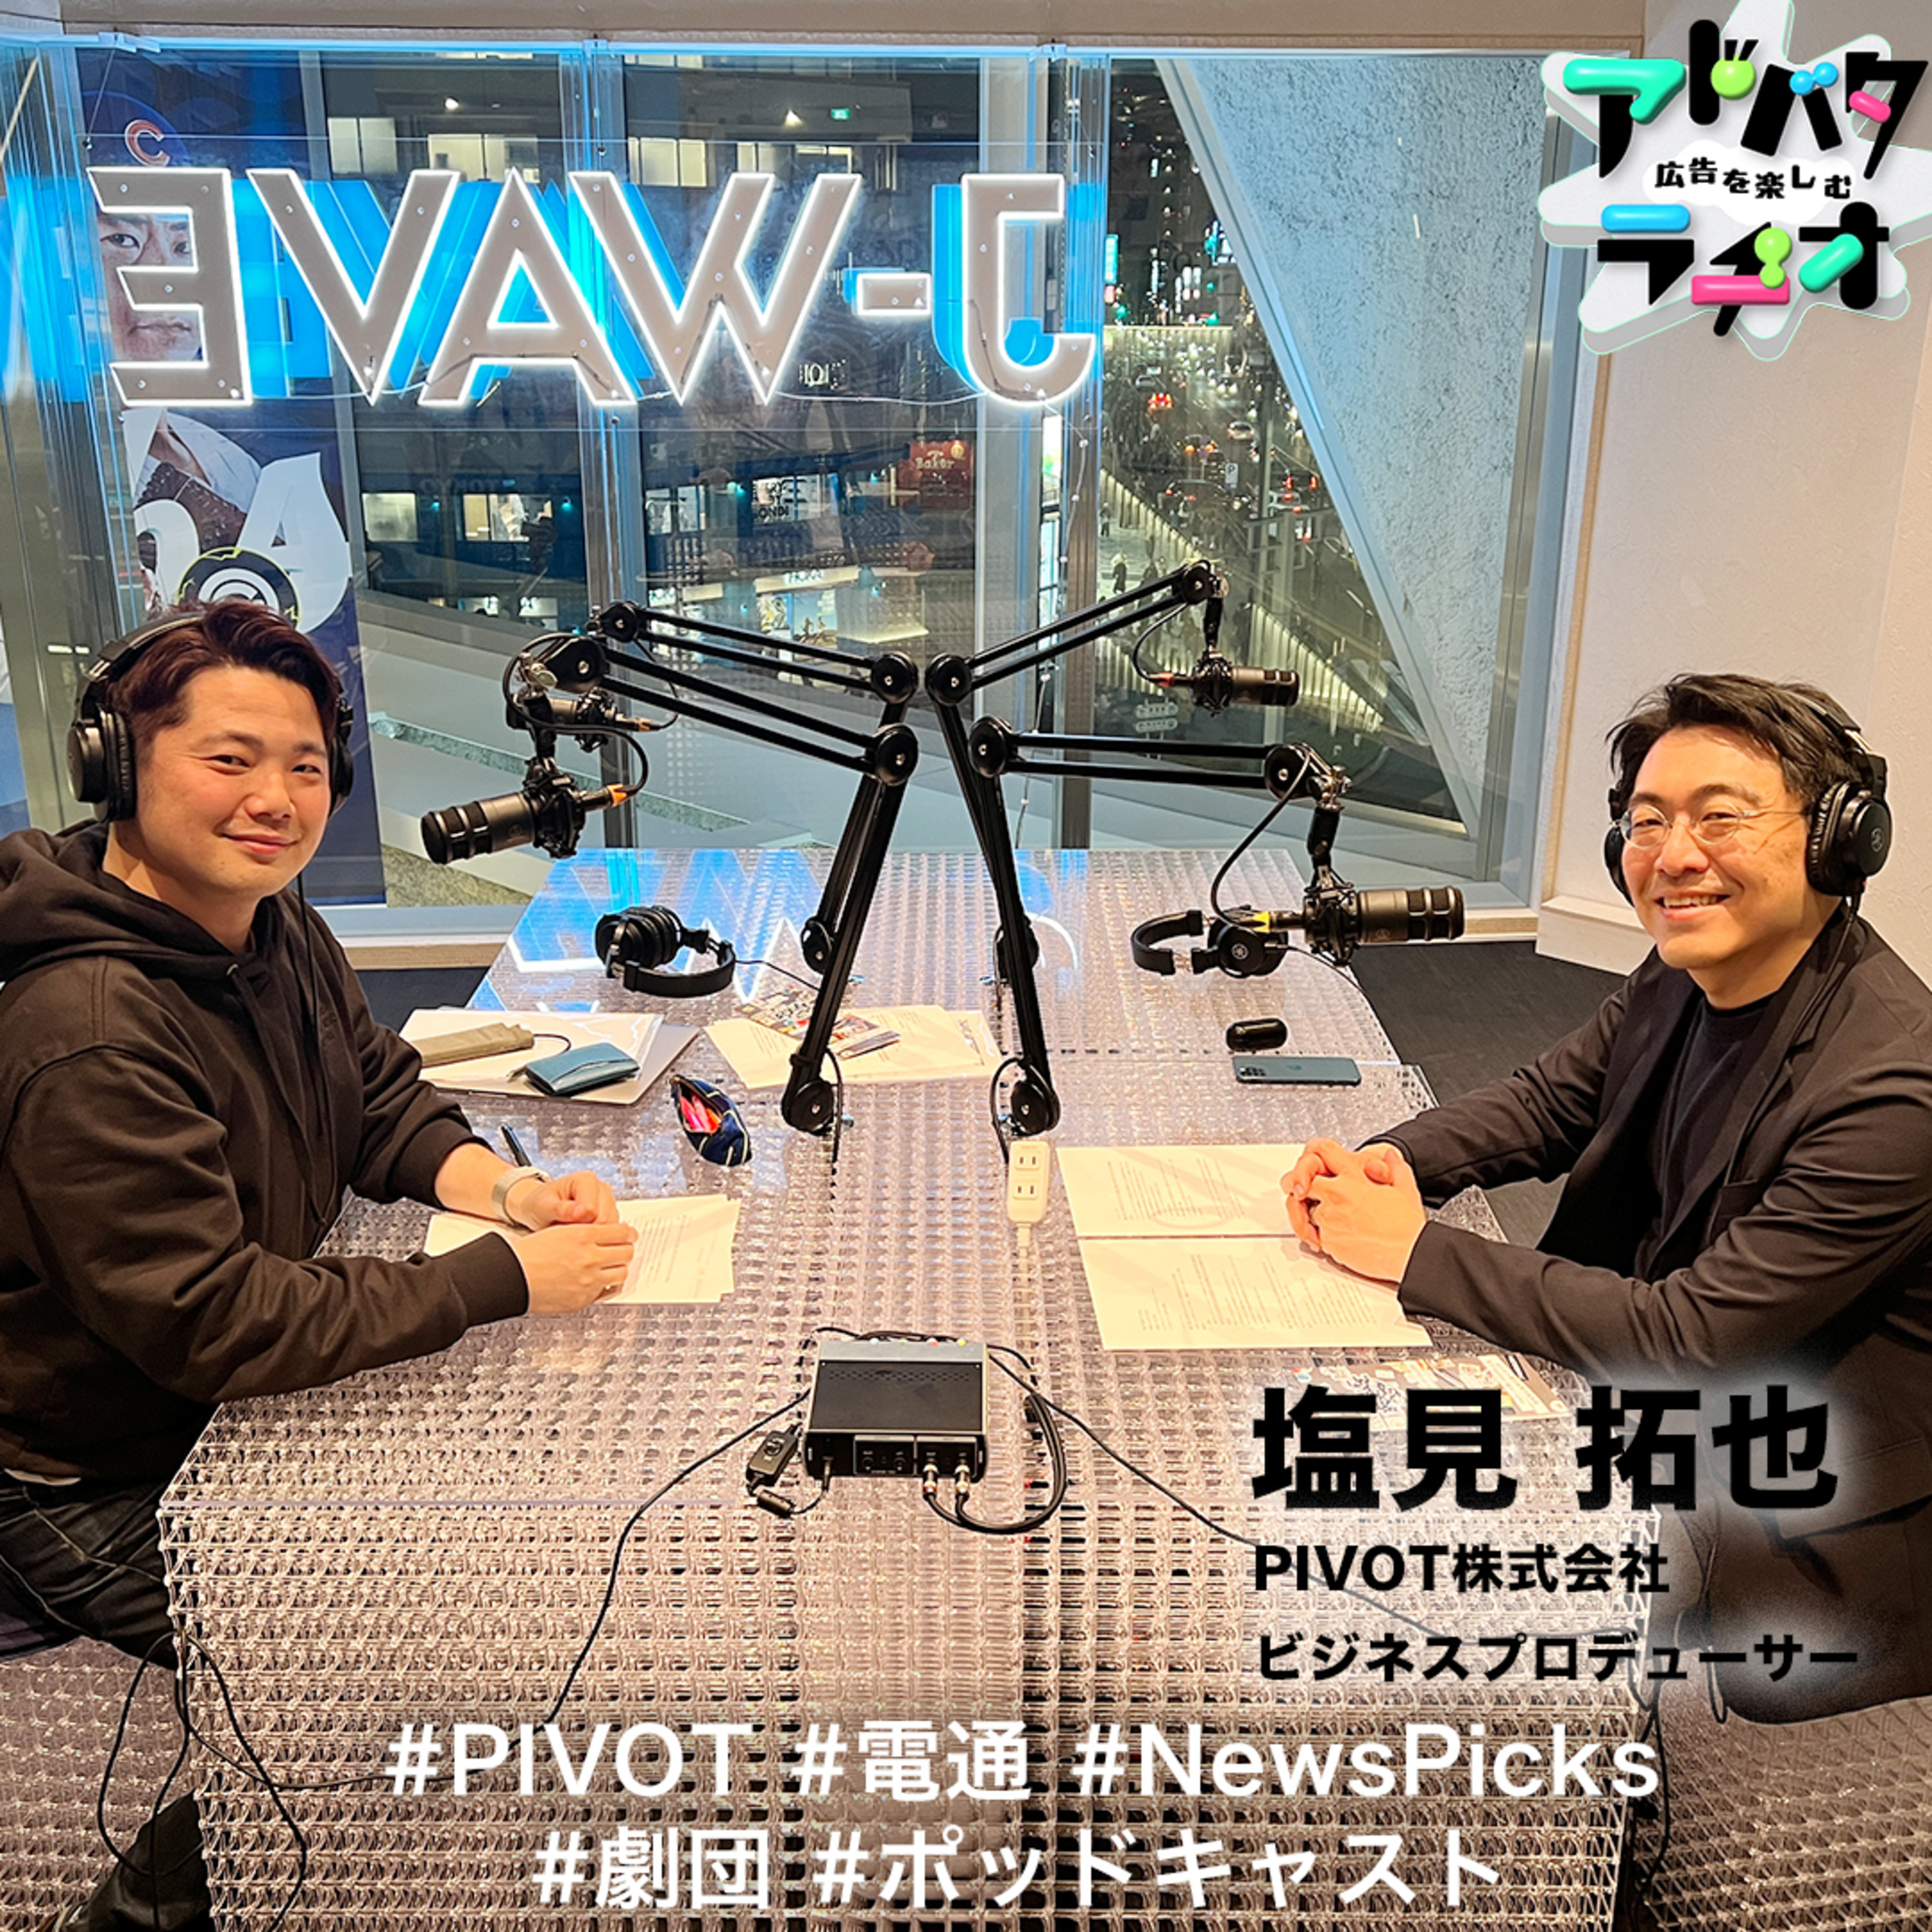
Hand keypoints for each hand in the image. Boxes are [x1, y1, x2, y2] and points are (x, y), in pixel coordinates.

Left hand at [506, 1168, 618, 1229]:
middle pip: (604, 1220)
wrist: (540, 1209)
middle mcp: (602, 1188)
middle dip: (585, 1230)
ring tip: (571, 1229)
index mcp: (586, 1180)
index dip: (577, 1223)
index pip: (593, 1210)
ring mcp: (608, 1202)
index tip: (561, 1223)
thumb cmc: (540, 1205)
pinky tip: (580, 1232)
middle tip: (564, 1228)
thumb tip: (581, 1211)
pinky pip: (610, 1233)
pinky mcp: (611, 1215)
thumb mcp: (543, 1207)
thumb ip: (561, 1209)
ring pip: (610, 1228)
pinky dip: (596, 1237)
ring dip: (591, 1235)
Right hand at [509, 1220, 637, 1312]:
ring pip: (621, 1272)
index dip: (628, 1232)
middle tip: (622, 1249)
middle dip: (625, 1249)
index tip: (628, 1234)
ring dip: (619, 1268)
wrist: (512, 1276)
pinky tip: (599, 1280)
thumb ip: (585, 1232)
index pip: (621, 1231)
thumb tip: (607, 1232)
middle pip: (626, 1252)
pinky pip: (607, 1291)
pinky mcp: (584, 1298)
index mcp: (582, 1235)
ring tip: (612, 1266)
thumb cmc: (529, 1253)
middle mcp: (589, 1257)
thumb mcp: (559, 1231)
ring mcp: (588, 1280)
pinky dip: (606, 1285)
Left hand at [1289, 1145, 1426, 1284]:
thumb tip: (1390, 1156)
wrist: (1410, 1253)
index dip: (1316, 1156)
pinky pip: (1317, 1235)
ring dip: (1317, 1213)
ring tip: (1336, 1218)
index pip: (1322, 1152)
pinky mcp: (1329, 1242)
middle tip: (1308, 1192)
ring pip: (1309, 1211)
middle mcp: (1337, 1196)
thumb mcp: (1405, 1187)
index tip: (1316, 1164)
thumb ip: (1395, 1166)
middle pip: (1304, 1182)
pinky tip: (1342, 1235)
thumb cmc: (1407, 1224)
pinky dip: (1325, 1235)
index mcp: (1353, 1177)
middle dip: (1304, 1186)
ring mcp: (1331, 1219)